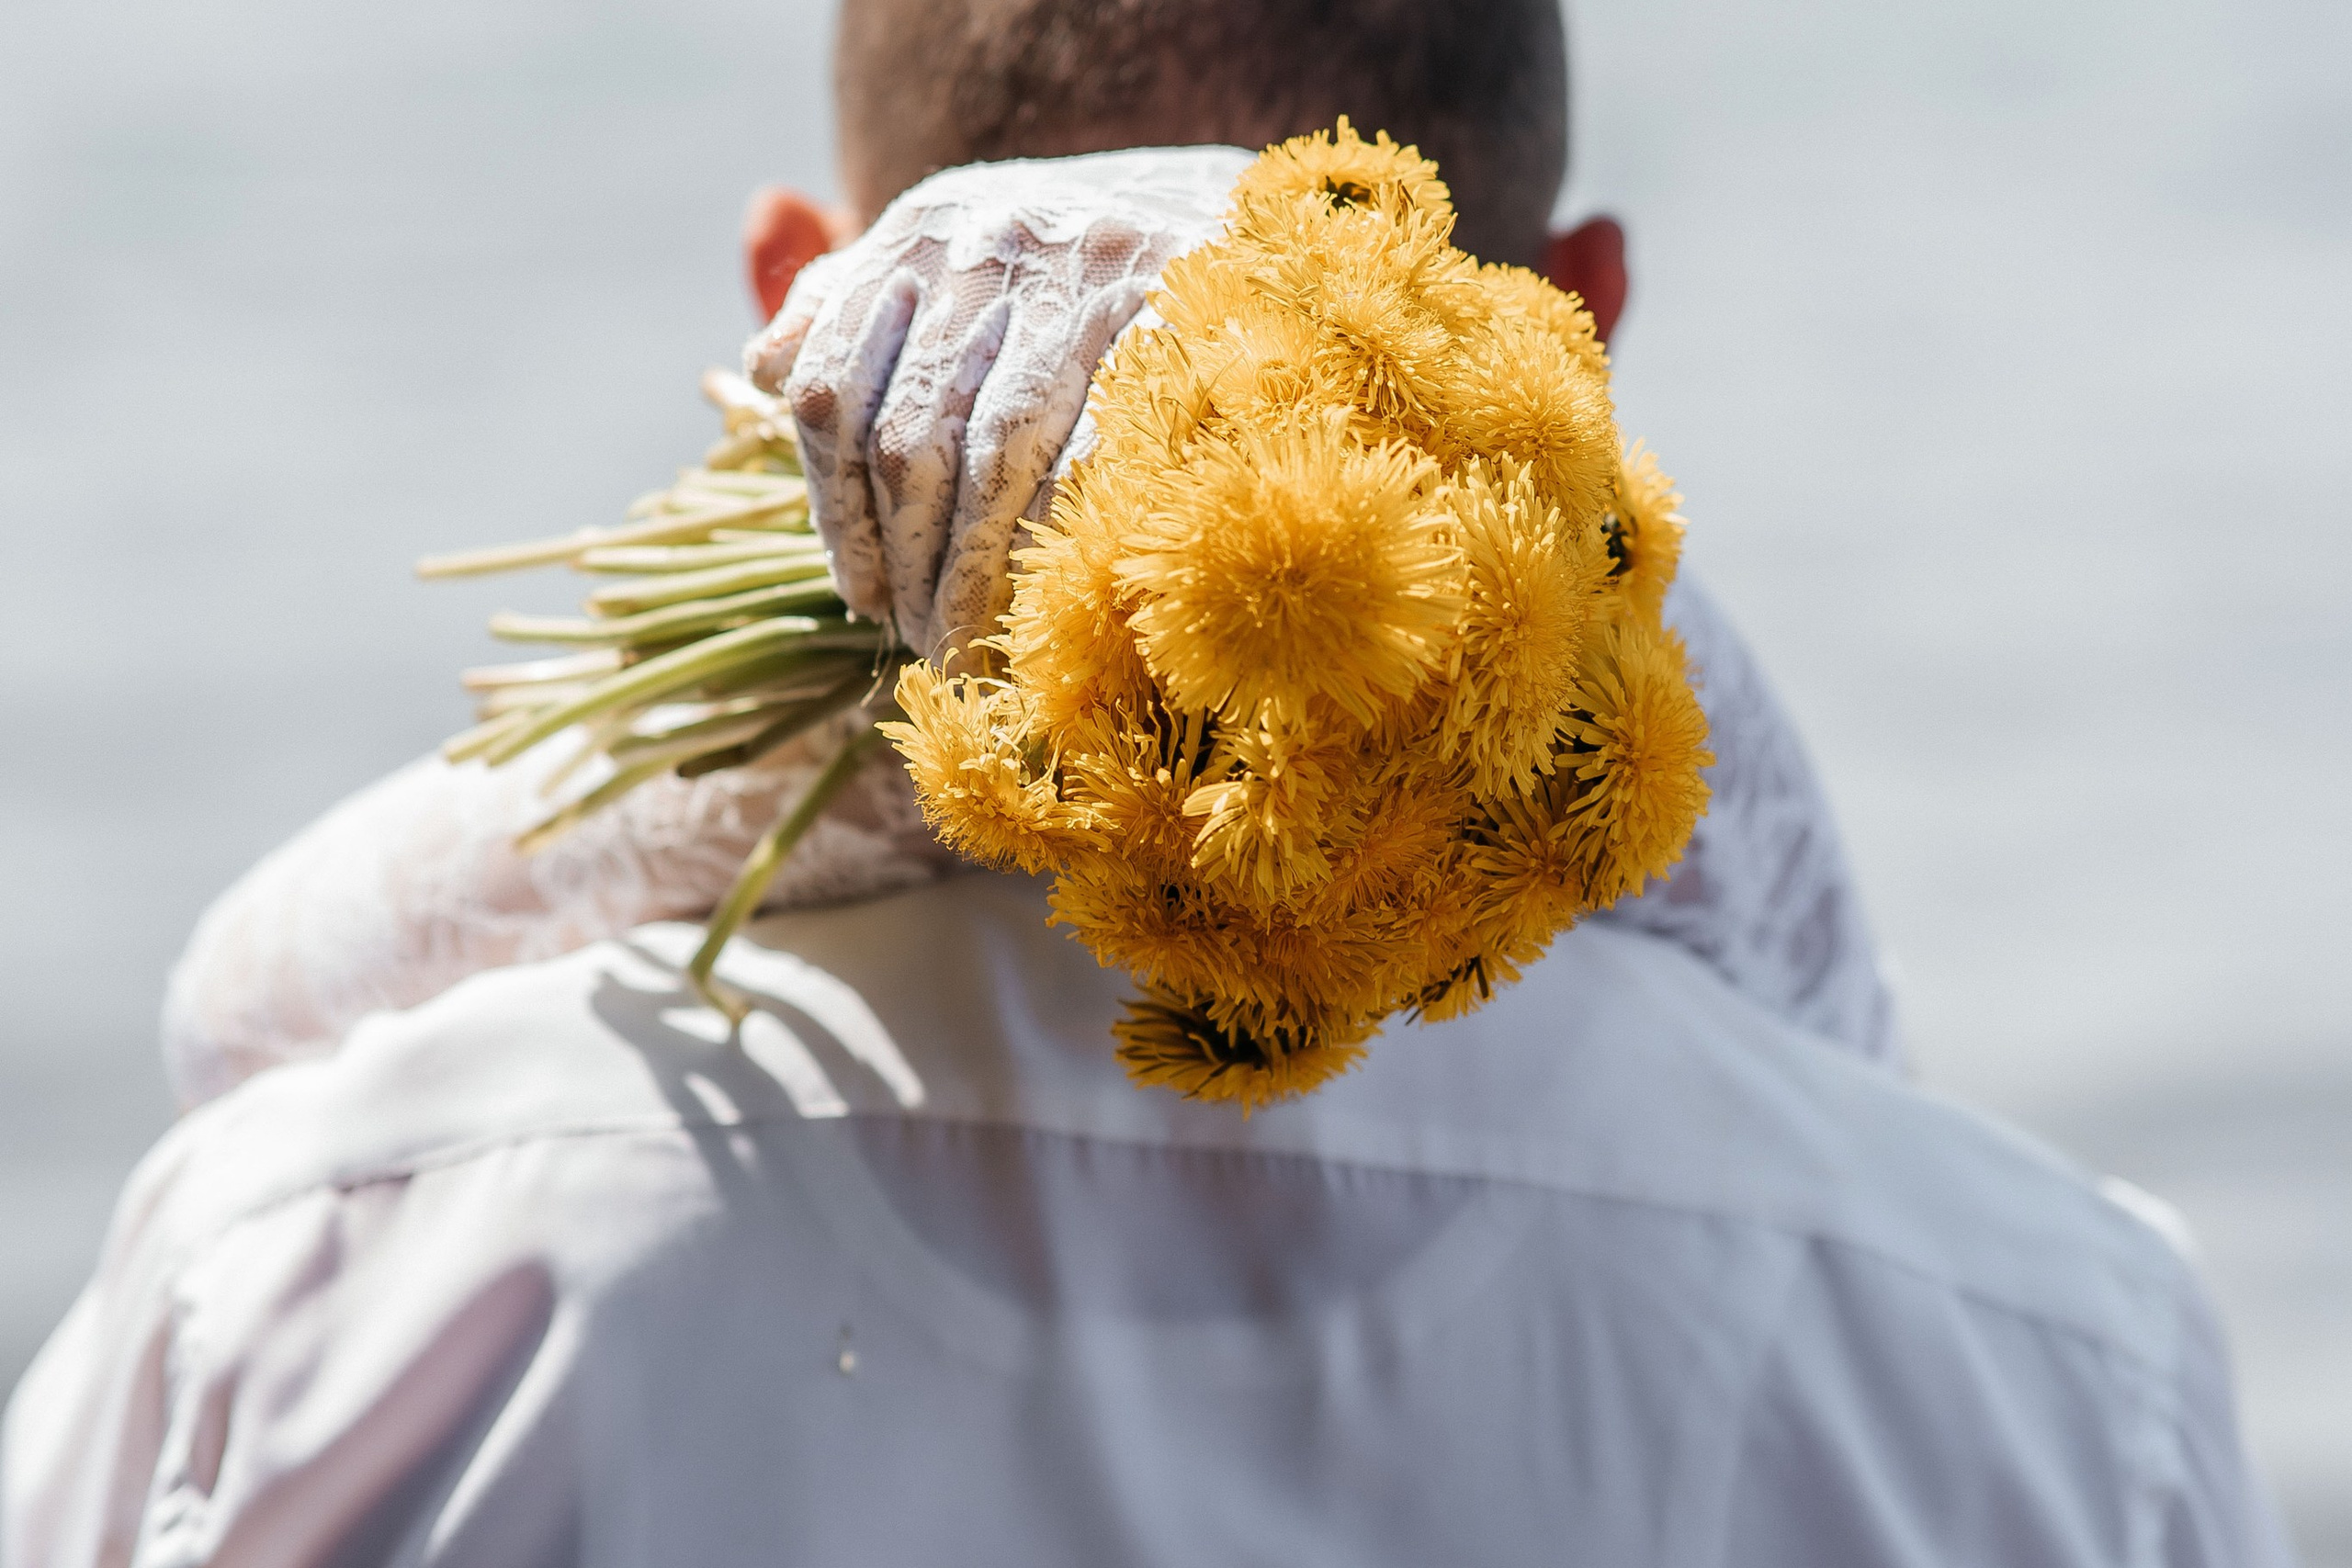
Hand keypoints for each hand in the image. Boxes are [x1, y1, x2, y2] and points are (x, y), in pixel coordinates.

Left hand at [745, 145, 1255, 658]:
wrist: (1256, 208)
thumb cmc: (1095, 258)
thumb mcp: (965, 247)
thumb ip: (859, 302)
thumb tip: (759, 367)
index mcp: (920, 231)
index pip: (826, 390)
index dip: (833, 512)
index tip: (861, 594)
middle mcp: (985, 242)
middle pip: (906, 439)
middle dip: (906, 561)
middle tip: (919, 642)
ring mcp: (1080, 274)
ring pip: (991, 456)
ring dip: (973, 570)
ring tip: (970, 645)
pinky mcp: (1168, 314)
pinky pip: (1094, 451)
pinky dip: (1060, 536)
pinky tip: (1048, 597)